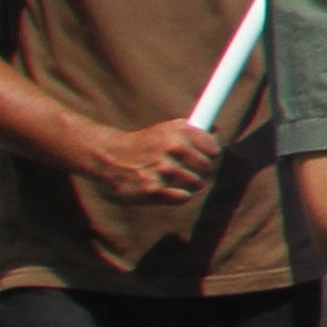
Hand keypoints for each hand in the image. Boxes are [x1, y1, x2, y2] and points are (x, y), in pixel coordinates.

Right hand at [78, 114, 226, 203]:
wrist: (110, 158)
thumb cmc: (145, 144)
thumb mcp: (167, 129)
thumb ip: (193, 131)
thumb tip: (216, 132)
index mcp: (180, 130)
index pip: (214, 149)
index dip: (210, 155)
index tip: (203, 156)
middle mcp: (173, 147)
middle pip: (208, 168)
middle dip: (200, 171)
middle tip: (184, 169)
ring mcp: (163, 169)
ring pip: (197, 184)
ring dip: (188, 184)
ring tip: (170, 178)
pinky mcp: (154, 189)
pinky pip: (184, 197)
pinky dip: (178, 195)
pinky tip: (165, 188)